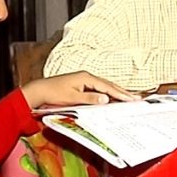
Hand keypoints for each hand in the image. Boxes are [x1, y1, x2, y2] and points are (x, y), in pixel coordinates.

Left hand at [21, 72, 139, 108]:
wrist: (40, 90)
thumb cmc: (54, 93)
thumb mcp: (72, 98)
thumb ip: (90, 99)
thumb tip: (106, 100)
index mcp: (86, 77)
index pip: (107, 87)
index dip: (120, 94)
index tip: (132, 99)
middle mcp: (87, 76)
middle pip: (109, 85)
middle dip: (123, 92)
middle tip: (136, 99)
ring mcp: (85, 79)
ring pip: (105, 86)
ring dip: (117, 92)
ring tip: (129, 98)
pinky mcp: (82, 84)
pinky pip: (99, 88)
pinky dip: (109, 93)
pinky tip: (113, 98)